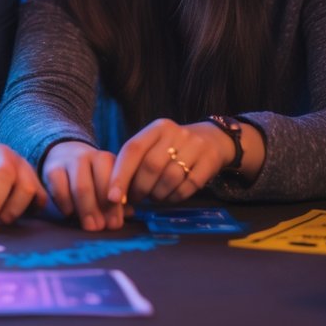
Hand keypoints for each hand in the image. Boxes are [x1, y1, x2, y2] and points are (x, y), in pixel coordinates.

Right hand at [41, 140, 124, 231]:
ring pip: (80, 188)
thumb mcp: (105, 181)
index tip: (115, 223)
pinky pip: (60, 190)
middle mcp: (89, 156)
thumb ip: (118, 197)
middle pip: (99, 185)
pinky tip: (70, 213)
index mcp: (107, 159)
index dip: (116, 205)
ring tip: (89, 226)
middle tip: (101, 228)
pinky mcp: (51, 169)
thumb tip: (130, 213)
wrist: (63, 155)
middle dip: (101, 209)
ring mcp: (69, 161)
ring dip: (86, 210)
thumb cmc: (91, 176)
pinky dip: (66, 205)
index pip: (116, 181)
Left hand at [107, 118, 224, 205]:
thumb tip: (115, 194)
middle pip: (151, 166)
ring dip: (158, 194)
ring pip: (169, 178)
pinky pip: (188, 186)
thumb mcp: (155, 145)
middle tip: (137, 198)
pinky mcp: (209, 161)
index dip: (120, 175)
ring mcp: (194, 146)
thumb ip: (136, 162)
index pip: (132, 149)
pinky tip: (171, 196)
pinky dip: (175, 197)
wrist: (213, 139)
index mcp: (156, 128)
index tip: (112, 197)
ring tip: (154, 197)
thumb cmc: (174, 147)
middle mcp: (174, 133)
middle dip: (140, 188)